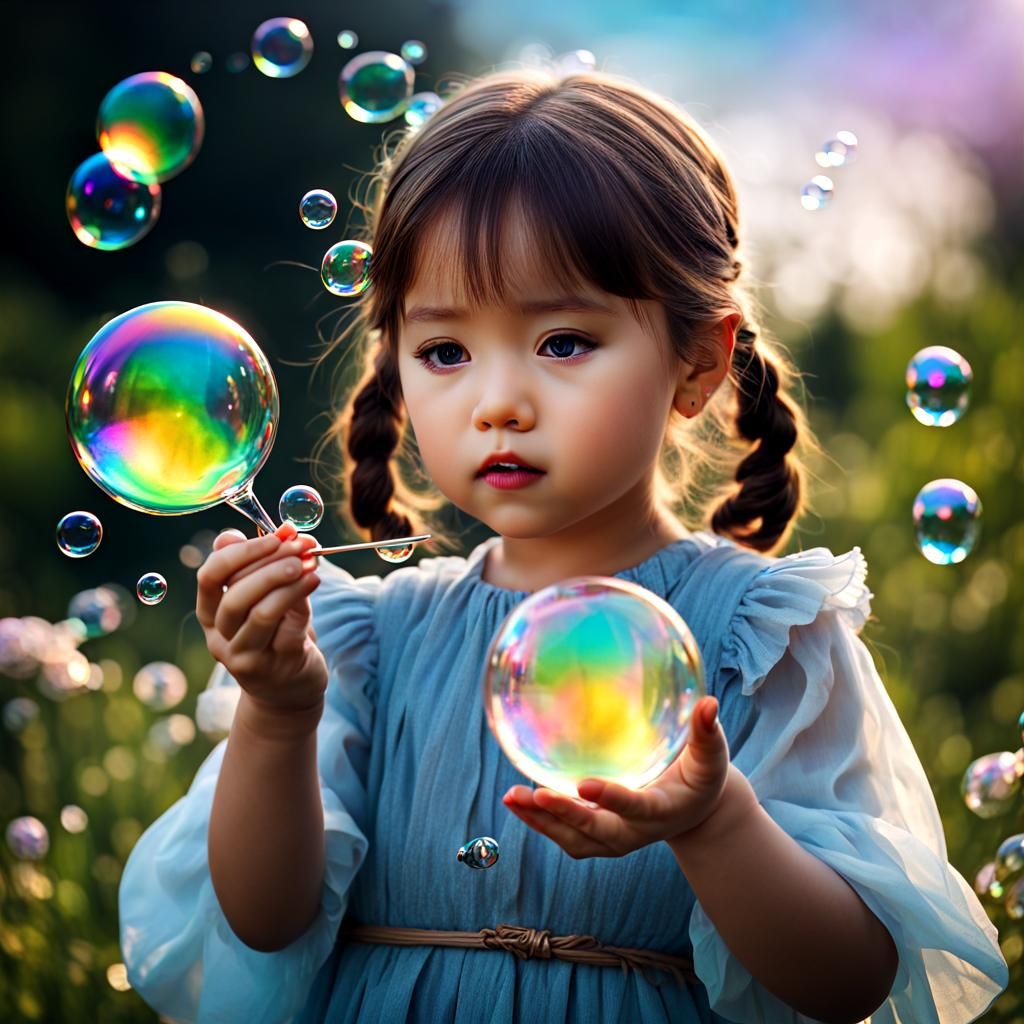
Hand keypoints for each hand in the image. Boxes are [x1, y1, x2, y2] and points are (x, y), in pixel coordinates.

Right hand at [196, 521, 326, 716]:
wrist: (288, 690)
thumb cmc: (275, 634)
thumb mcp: (262, 599)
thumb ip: (255, 567)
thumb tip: (246, 531)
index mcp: (210, 614)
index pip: (210, 577)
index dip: (241, 551)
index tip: (277, 534)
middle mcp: (221, 637)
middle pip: (235, 595)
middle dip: (269, 564)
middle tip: (299, 546)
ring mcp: (246, 657)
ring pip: (260, 614)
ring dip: (286, 582)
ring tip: (309, 564)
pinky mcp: (277, 668)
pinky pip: (288, 631)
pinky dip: (302, 601)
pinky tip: (314, 582)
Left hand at [503, 695, 743, 858]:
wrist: (693, 812)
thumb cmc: (701, 776)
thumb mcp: (711, 757)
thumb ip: (708, 733)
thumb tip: (709, 703)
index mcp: (662, 811)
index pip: (636, 808)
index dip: (612, 798)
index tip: (584, 784)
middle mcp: (635, 832)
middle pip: (596, 831)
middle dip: (565, 815)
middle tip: (537, 793)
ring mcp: (613, 838)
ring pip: (574, 839)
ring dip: (541, 821)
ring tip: (511, 797)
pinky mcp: (596, 836)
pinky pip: (564, 834)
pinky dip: (539, 820)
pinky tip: (516, 799)